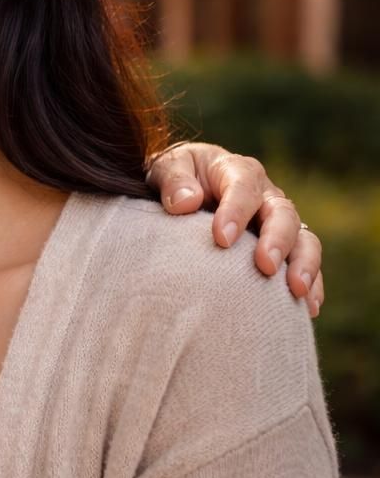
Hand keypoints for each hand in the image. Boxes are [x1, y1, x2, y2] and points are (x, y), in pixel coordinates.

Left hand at [147, 143, 323, 317]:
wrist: (182, 192)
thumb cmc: (174, 179)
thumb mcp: (166, 168)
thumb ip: (173, 180)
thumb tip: (186, 202)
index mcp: (236, 171)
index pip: (243, 187)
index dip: (236, 211)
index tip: (221, 239)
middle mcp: (265, 195)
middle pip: (283, 213)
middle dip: (277, 240)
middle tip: (265, 266)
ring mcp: (277, 223)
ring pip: (304, 239)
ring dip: (304, 264)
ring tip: (297, 290)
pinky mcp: (283, 248)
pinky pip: (304, 264)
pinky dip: (312, 285)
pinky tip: (307, 309)